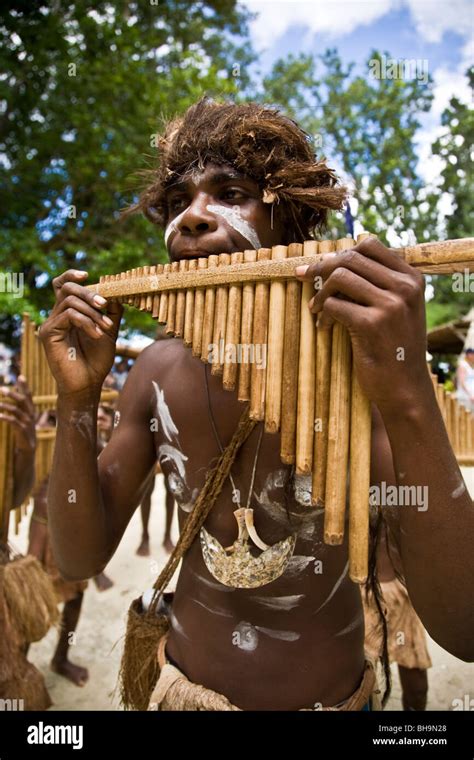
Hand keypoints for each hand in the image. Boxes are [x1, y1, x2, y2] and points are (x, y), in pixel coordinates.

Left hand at [0, 376, 35, 452]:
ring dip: (5, 406)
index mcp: (31, 408)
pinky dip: (5, 417)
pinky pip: (13, 421)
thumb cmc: (23, 427)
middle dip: (12, 394)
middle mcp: (30, 413)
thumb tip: (12, 390)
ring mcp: (27, 421)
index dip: (24, 386)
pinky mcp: (22, 429)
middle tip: (1, 389)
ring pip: (16, 410)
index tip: (20, 376)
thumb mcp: (23, 415)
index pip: (28, 395)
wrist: (28, 445)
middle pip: (23, 400)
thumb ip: (19, 403)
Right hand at [39, 270, 122, 396]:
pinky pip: (68, 315)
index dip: (72, 275)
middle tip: (105, 304)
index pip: (63, 285)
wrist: (89, 383)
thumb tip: (118, 292)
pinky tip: (97, 335)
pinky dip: (86, 322)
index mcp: (69, 312)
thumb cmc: (97, 360)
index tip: (88, 275)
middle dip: (89, 293)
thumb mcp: (109, 331)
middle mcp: (57, 315)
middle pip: (66, 288)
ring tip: (106, 328)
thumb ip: (112, 312)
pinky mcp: (48, 333)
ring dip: (92, 312)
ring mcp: (51, 324)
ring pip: (69, 301)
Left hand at [295, 237, 429, 412]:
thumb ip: (377, 283)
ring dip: (320, 293)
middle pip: (351, 258)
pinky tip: (323, 328)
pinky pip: (334, 305)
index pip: (370, 245)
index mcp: (412, 278)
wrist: (404, 388)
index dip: (340, 252)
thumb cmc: (394, 348)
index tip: (321, 265)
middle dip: (321, 267)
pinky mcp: (372, 324)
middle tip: (304, 279)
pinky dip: (322, 315)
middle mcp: (404, 287)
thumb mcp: (398, 309)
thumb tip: (329, 258)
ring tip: (315, 309)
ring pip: (339, 277)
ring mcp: (390, 305)